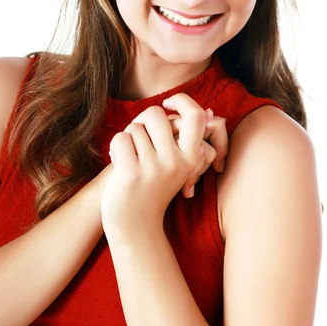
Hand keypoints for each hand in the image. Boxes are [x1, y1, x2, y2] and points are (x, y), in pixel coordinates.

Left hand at [101, 93, 227, 236]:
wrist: (134, 225)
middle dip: (142, 119)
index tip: (168, 102)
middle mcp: (176, 162)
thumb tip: (212, 110)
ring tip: (130, 157)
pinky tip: (119, 163)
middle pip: (156, 114)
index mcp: (191, 157)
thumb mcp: (177, 163)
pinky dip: (115, 147)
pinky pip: (120, 138)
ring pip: (134, 127)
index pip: (195, 116)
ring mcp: (154, 168)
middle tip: (139, 135)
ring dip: (127, 138)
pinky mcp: (132, 173)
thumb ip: (186, 137)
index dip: (182, 100)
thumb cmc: (153, 187)